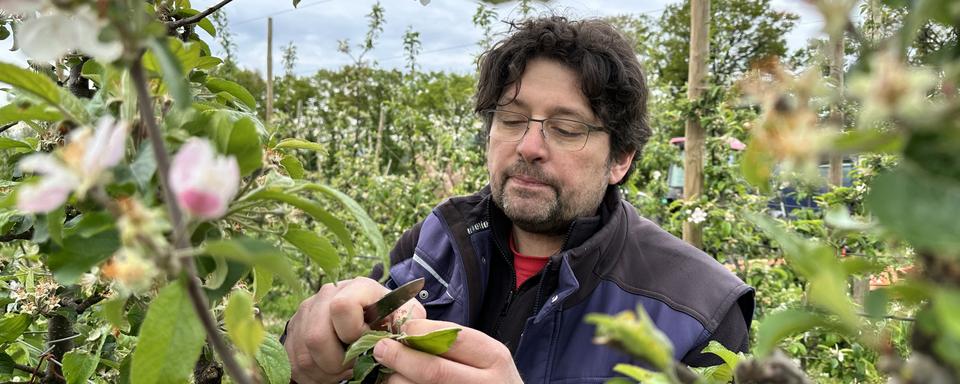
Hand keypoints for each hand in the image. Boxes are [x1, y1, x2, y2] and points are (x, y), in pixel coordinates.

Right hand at [284, 277, 426, 383]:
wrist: (358, 316)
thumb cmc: (385, 318)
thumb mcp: (402, 314)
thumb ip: (409, 318)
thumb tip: (408, 330)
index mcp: (356, 287)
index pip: (342, 307)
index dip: (354, 332)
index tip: (366, 340)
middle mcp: (326, 295)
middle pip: (317, 337)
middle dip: (337, 361)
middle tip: (353, 364)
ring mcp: (305, 313)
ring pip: (305, 355)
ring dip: (326, 371)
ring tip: (343, 368)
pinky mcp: (292, 332)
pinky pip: (295, 362)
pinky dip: (314, 374)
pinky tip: (329, 368)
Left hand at [373, 319, 522, 383]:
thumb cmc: (492, 380)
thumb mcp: (485, 357)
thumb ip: (454, 343)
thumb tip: (407, 331)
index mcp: (493, 357)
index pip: (449, 338)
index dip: (418, 332)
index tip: (402, 329)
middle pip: (432, 371)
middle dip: (399, 357)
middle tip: (381, 349)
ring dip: (397, 381)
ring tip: (392, 374)